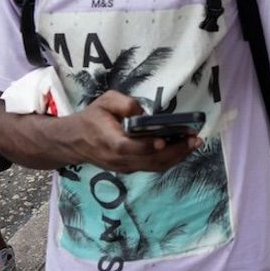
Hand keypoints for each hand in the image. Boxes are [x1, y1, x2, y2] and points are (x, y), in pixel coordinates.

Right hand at [64, 91, 199, 173]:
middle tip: (194, 140)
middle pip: (148, 161)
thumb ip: (124, 104)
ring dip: (176, 157)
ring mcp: (124, 167)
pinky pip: (152, 167)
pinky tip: (183, 149)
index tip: (165, 140)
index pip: (128, 148)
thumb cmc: (92, 118)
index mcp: (109, 142)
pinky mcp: (130, 169)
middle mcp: (118, 159)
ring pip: (153, 167)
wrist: (75, 141)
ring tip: (194, 144)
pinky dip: (169, 160)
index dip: (147, 146)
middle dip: (174, 151)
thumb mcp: (105, 101)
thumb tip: (143, 113)